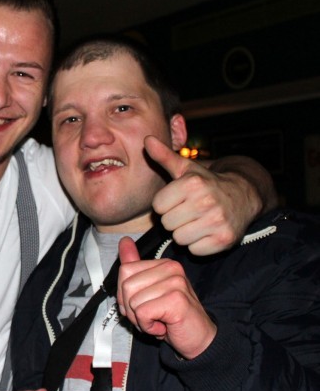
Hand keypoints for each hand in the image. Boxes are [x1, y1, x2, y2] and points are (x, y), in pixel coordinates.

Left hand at [117, 237, 215, 358]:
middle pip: (126, 286)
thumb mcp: (148, 291)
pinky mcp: (177, 299)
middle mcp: (171, 268)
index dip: (125, 294)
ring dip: (140, 319)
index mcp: (163, 263)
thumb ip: (135, 267)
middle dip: (131, 309)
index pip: (125, 270)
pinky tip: (164, 327)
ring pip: (133, 301)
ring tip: (159, 321)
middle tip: (152, 316)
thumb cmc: (171, 318)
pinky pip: (142, 313)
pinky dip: (148, 327)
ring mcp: (176, 282)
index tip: (143, 305)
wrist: (199, 339)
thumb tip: (123, 240)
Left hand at [145, 135, 257, 254]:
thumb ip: (163, 156)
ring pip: (179, 239)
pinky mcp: (225, 239)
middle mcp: (206, 201)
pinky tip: (206, 231)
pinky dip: (198, 244)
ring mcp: (217, 221)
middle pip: (167, 224)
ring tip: (196, 221)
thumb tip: (147, 140)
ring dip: (185, 232)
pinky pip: (195, 250)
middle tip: (188, 211)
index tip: (177, 199)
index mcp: (193, 183)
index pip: (158, 206)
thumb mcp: (185, 168)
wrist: (243, 195)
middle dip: (174, 219)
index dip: (165, 204)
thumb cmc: (205, 183)